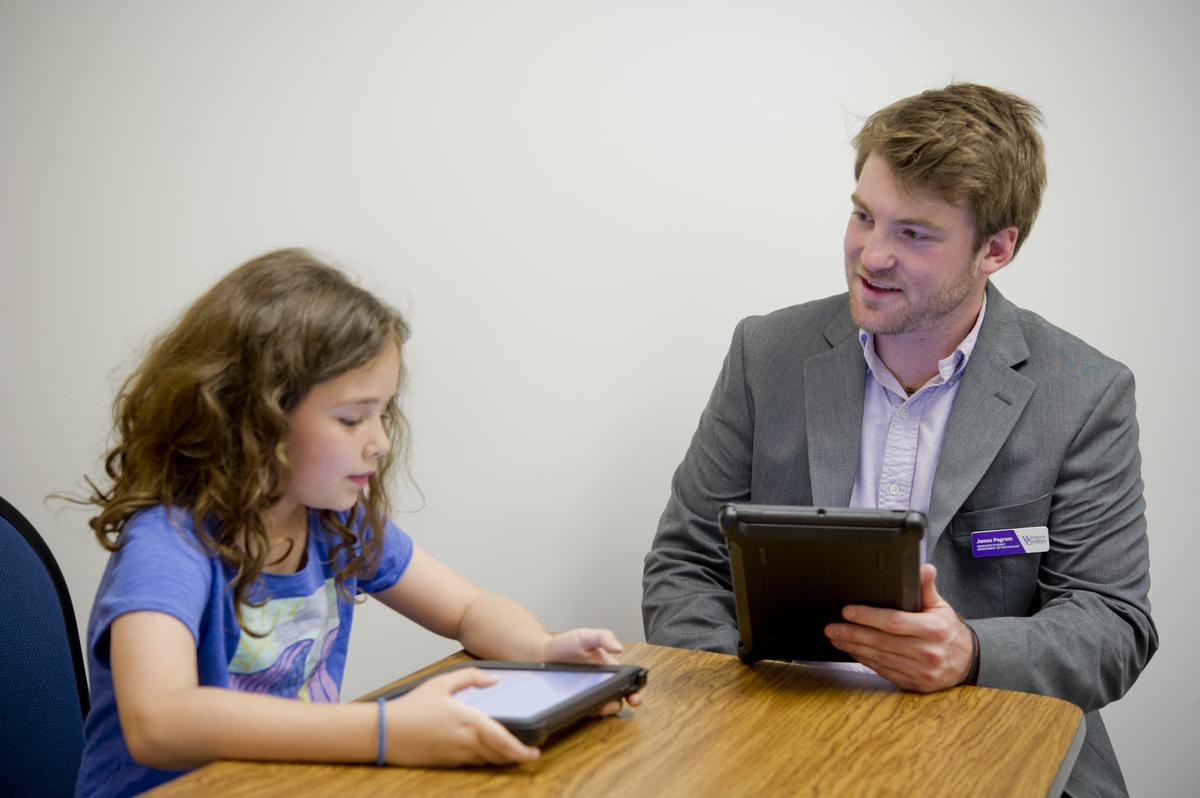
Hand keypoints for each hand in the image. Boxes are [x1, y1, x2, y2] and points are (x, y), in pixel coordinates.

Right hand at [384, 667, 539, 765]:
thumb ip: (471, 677)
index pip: (503, 741)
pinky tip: (487, 752)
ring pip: (488, 761)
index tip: (534, 753)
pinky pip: (474, 763)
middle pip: (500, 755)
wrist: (386, 732)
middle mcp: (466, 742)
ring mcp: (457, 755)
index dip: (522, 751)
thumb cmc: (413, 706)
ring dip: (501, 758)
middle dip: (516, 756)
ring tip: (511, 752)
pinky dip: (485, 759)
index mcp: (469, 721)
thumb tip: (494, 679)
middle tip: (528, 753)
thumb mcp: (442, 683)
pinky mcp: (448, 763)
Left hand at [541, 628, 642, 713]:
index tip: (635, 695)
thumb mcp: (585, 636)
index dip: (635, 689)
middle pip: (620, 696)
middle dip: (623, 702)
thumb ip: (603, 637)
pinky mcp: (579, 700)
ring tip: (603, 706)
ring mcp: (591, 692)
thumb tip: (619, 647)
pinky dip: (592, 710)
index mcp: (609, 666)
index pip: (628, 679)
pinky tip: (588, 706)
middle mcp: (602, 681)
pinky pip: (589, 709)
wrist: (541, 655)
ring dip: (607, 707)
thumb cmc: (564, 644)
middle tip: (619, 702)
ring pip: (606, 705)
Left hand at [824, 564, 974, 692]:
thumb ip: (927, 588)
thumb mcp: (941, 606)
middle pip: (882, 642)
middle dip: (852, 633)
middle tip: (832, 628)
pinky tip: (853, 651)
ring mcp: (921, 671)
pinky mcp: (915, 683)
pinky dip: (865, 661)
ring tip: (837, 638)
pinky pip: (884, 671)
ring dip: (854, 648)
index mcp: (933, 629)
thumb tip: (924, 568)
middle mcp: (927, 652)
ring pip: (880, 658)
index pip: (894, 622)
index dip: (868, 616)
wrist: (967, 662)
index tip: (848, 611)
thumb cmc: (949, 631)